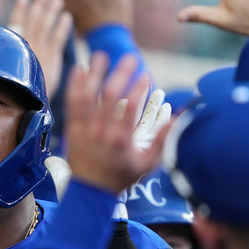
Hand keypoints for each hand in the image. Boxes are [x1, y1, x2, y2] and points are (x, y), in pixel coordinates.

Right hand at [8, 0, 71, 98]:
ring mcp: (39, 49)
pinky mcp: (52, 57)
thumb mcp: (10, 71)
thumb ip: (11, 58)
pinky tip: (67, 16)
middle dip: (40, 4)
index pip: (17, 23)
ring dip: (51, 10)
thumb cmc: (17, 91)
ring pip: (45, 24)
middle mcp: (26, 45)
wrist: (27, 103)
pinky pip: (58, 37)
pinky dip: (62, 26)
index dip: (21, 10)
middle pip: (34, 19)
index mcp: (14, 47)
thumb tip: (9, 49)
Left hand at [64, 54, 167, 193]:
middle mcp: (101, 132)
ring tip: (101, 55)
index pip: (131, 106)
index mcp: (121, 139)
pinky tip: (79, 69)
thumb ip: (162, 140)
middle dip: (121, 73)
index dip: (139, 86)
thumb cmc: (121, 178)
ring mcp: (85, 130)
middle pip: (110, 95)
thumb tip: (177, 118)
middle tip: (130, 57)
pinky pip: (72, 104)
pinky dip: (75, 86)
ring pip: (88, 96)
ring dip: (94, 73)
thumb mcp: (147, 164)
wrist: (90, 193)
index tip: (147, 74)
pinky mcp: (72, 130)